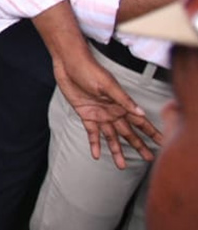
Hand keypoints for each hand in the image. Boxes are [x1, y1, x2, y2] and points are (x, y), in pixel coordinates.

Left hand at [53, 48, 161, 168]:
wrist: (69, 64)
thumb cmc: (90, 70)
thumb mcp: (107, 84)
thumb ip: (123, 100)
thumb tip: (141, 112)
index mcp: (121, 103)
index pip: (140, 121)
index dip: (151, 132)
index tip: (162, 143)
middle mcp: (113, 111)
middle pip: (128, 132)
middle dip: (138, 145)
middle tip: (148, 159)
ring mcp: (100, 114)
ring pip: (111, 136)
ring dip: (116, 150)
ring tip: (122, 165)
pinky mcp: (86, 114)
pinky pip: (92, 132)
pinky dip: (94, 144)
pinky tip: (97, 155)